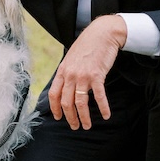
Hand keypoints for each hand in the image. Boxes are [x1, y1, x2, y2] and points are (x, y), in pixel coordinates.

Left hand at [48, 15, 126, 129]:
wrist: (101, 33)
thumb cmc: (87, 45)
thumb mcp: (71, 58)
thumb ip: (67, 71)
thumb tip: (65, 85)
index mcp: (62, 70)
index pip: (53, 94)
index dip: (54, 108)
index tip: (58, 117)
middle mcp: (70, 74)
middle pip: (66, 102)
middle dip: (70, 117)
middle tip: (75, 126)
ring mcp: (83, 75)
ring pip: (80, 102)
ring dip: (84, 117)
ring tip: (87, 126)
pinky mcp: (97, 75)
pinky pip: (99, 96)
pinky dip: (103, 108)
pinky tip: (106, 115)